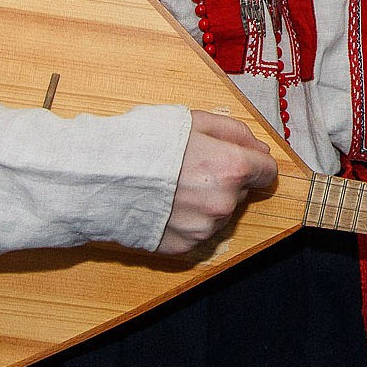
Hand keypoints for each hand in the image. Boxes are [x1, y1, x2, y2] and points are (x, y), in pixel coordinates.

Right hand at [155, 110, 278, 253]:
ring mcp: (203, 228)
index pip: (267, 172)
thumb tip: (259, 149)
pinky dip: (187, 219)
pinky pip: (197, 231)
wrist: (99, 177)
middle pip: (240, 191)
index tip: (241, 159)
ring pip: (218, 212)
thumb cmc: (144, 144)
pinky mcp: (183, 245)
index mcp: (232, 168)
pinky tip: (165, 204)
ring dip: (206, 200)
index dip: (255, 162)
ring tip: (173, 186)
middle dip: (224, 179)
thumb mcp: (195, 121)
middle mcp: (223, 203)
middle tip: (191, 167)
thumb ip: (235, 133)